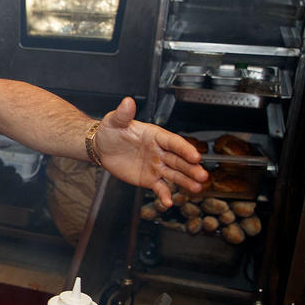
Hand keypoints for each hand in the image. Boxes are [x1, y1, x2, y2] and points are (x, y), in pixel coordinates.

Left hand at [94, 97, 208, 206]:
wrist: (101, 147)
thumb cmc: (111, 131)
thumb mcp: (115, 121)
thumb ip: (123, 114)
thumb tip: (127, 101)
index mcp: (156, 136)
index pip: (174, 142)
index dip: (185, 149)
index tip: (195, 156)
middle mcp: (160, 152)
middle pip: (179, 160)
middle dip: (191, 168)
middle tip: (203, 176)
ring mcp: (156, 166)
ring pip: (174, 174)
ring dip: (186, 181)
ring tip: (197, 188)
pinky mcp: (149, 178)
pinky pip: (159, 187)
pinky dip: (164, 195)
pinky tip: (169, 202)